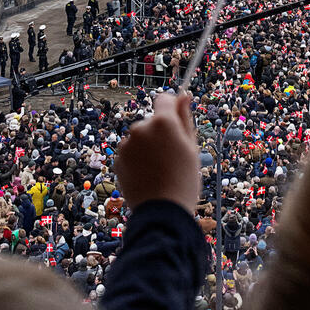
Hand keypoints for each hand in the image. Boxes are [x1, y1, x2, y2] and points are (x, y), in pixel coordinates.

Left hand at [115, 92, 199, 212]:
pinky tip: (148, 176)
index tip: (177, 120)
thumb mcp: (191, 147)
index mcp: (163, 122)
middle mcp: (141, 128)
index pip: (164, 99)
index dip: (172, 107)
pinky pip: (131, 152)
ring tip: (160, 170)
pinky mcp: (118, 159)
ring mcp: (127, 144)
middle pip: (152, 121)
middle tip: (172, 156)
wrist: (161, 212)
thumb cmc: (183, 180)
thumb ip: (185, 118)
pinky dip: (138, 159)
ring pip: (141, 138)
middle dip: (161, 132)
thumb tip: (183, 96)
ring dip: (148, 147)